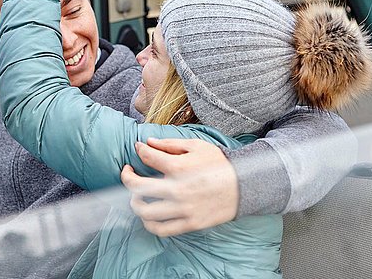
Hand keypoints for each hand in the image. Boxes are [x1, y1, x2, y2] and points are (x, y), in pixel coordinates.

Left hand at [121, 138, 238, 236]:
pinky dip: (149, 224)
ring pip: (145, 212)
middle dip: (127, 177)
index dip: (139, 150)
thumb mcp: (197, 146)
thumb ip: (170, 144)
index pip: (147, 157)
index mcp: (179, 167)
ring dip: (135, 202)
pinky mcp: (189, 224)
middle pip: (137, 187)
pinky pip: (161, 229)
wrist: (244, 186)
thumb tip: (147, 142)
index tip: (138, 149)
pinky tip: (148, 215)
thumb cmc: (220, 164)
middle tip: (128, 172)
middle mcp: (177, 190)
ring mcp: (183, 209)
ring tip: (137, 196)